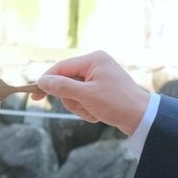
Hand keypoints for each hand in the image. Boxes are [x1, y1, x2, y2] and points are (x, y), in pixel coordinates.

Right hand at [32, 52, 151, 134]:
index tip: (35, 96)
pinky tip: (99, 114)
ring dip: (80, 107)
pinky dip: (87, 110)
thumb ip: (63, 87)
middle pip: (66, 83)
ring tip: (94, 112)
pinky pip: (83, 100)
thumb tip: (42, 81)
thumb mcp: (87, 95)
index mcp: (93, 59)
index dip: (47, 82)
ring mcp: (98, 77)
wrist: (142, 118)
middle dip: (72, 100)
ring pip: (73, 94)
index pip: (61, 68)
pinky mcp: (101, 89)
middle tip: (85, 107)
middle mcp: (95, 65)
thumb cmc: (117, 103)